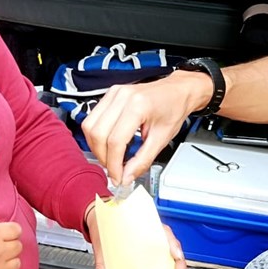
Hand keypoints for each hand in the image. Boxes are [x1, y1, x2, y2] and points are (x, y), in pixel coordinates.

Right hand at [82, 73, 205, 184]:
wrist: (178, 91)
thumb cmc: (174, 108)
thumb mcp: (162, 139)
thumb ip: (142, 160)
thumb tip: (126, 177)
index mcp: (138, 105)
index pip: (115, 141)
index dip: (114, 164)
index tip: (118, 177)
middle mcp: (122, 96)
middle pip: (98, 134)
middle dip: (103, 157)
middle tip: (114, 169)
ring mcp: (114, 93)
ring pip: (89, 126)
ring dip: (96, 147)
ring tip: (111, 157)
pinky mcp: (110, 95)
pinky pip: (93, 118)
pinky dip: (97, 135)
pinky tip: (110, 143)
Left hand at [87, 203, 193, 268]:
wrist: (99, 221)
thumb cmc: (105, 227)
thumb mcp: (102, 245)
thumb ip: (102, 265)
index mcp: (144, 225)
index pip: (164, 232)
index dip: (172, 244)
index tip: (176, 255)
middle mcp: (152, 233)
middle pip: (173, 246)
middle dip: (180, 263)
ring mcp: (154, 243)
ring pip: (173, 254)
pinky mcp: (152, 253)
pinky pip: (166, 260)